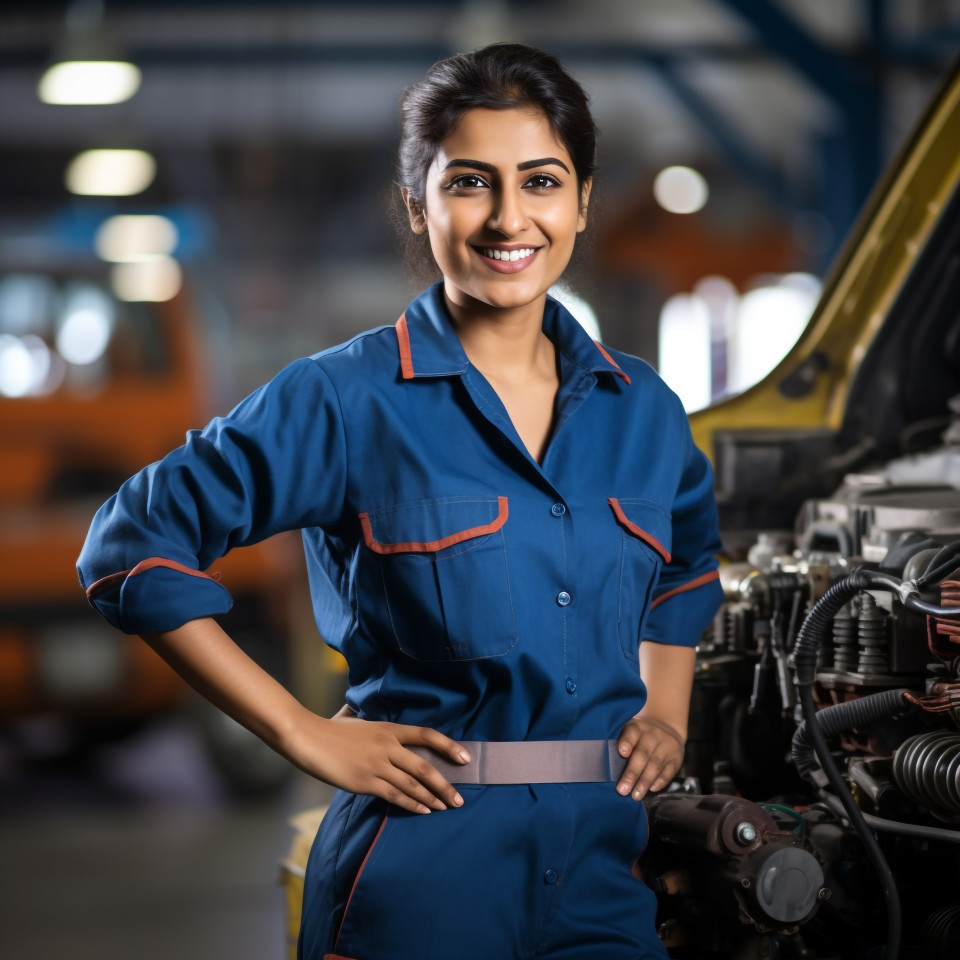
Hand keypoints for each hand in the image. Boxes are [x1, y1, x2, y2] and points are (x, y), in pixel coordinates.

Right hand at [283, 709, 470, 814]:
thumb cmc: (330, 729)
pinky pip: (394, 796)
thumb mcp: (358, 720)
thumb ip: (373, 724)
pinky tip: (423, 811)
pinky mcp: (364, 782)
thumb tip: (378, 723)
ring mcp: (376, 765)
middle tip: (459, 799)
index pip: (427, 735)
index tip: (466, 758)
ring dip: (432, 798)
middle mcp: (387, 745)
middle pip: (424, 766)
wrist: (307, 738)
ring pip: (412, 784)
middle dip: (445, 785)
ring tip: (445, 808)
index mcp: (388, 728)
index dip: (449, 746)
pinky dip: (412, 804)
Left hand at [615, 714, 684, 800]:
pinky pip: (669, 771)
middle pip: (642, 754)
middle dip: (632, 774)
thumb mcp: (630, 731)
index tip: (622, 752)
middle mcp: (652, 735)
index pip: (632, 733)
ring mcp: (666, 746)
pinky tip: (652, 789)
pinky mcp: (676, 757)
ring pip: (655, 765)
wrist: (666, 726)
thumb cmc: (639, 735)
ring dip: (644, 782)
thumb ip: (621, 745)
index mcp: (637, 727)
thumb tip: (606, 767)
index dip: (627, 742)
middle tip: (622, 790)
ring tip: (635, 796)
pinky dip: (660, 781)